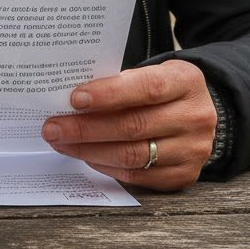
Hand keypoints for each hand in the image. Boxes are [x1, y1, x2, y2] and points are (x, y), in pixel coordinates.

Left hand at [41, 60, 216, 190]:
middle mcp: (194, 117)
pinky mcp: (184, 175)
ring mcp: (192, 149)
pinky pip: (137, 175)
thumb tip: (71, 101)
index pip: (147, 88)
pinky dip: (106, 165)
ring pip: (132, 154)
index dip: (109, 94)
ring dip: (89, 150)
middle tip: (53, 128)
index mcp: (186, 81)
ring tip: (61, 143)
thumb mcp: (149, 73)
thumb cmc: (160, 90)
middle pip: (134, 126)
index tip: (75, 99)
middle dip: (86, 128)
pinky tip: (85, 155)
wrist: (197, 113)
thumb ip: (119, 83)